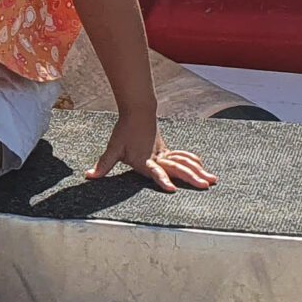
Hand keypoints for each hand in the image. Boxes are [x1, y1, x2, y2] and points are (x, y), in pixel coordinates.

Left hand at [88, 115, 215, 191]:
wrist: (138, 111)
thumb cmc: (124, 132)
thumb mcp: (113, 149)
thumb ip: (103, 164)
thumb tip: (88, 175)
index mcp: (145, 160)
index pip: (155, 172)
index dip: (163, 180)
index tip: (172, 190)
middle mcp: (158, 158)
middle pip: (177, 168)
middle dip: (192, 178)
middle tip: (205, 186)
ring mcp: (164, 153)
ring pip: (184, 163)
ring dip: (198, 171)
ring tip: (212, 181)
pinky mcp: (167, 150)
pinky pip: (183, 157)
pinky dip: (193, 162)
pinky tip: (202, 167)